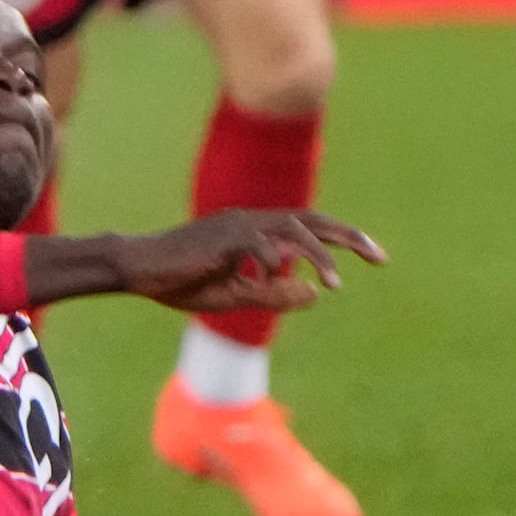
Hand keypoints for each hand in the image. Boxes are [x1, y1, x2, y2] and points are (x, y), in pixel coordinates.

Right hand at [79, 208, 386, 314]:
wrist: (136, 269)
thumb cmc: (181, 281)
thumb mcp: (235, 295)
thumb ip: (275, 294)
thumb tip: (318, 294)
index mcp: (256, 230)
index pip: (309, 227)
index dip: (343, 238)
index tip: (372, 255)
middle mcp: (252, 219)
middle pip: (313, 220)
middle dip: (349, 236)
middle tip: (380, 257)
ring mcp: (238, 225)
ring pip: (294, 230)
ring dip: (319, 256)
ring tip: (337, 284)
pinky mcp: (224, 237)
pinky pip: (261, 248)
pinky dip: (274, 264)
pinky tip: (274, 282)